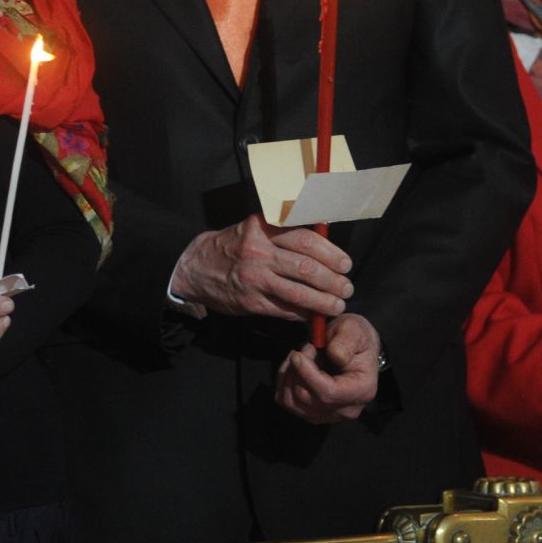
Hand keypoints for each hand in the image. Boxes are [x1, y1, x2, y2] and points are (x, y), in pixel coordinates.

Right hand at [170, 216, 352, 320]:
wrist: (195, 267)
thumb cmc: (232, 246)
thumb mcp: (254, 229)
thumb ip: (284, 233)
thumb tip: (325, 247)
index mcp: (262, 228)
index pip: (306, 239)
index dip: (331, 253)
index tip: (345, 263)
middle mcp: (258, 251)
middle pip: (307, 267)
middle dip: (333, 280)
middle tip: (346, 287)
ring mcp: (254, 278)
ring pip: (299, 292)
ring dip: (324, 301)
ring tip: (338, 305)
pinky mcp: (250, 302)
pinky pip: (285, 310)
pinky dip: (303, 313)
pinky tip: (313, 314)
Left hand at [275, 313, 381, 422]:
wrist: (353, 348)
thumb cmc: (354, 337)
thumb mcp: (354, 329)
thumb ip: (346, 341)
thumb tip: (336, 355)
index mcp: (362, 390)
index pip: (328, 393)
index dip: (307, 373)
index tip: (297, 354)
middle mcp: (347, 409)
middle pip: (307, 398)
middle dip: (297, 370)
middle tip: (305, 349)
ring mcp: (330, 415)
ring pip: (293, 403)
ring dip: (288, 376)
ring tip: (299, 357)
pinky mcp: (314, 414)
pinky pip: (289, 403)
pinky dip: (284, 384)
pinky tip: (293, 368)